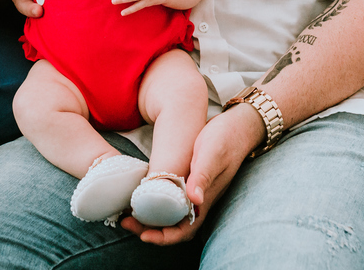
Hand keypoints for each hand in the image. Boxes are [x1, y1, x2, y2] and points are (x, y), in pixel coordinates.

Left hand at [119, 103, 263, 244]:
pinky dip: (154, 201)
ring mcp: (193, 191)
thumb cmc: (226, 139)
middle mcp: (198, 200)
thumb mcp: (212, 154)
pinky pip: (169, 199)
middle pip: (172, 225)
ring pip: (169, 214)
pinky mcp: (188, 181)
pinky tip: (140, 193)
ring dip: (150, 217)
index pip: (184, 230)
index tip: (143, 234)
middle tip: (126, 221)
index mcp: (205, 199)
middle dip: (149, 228)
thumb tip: (195, 200)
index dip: (163, 237)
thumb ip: (203, 176)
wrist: (237, 127)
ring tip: (129, 211)